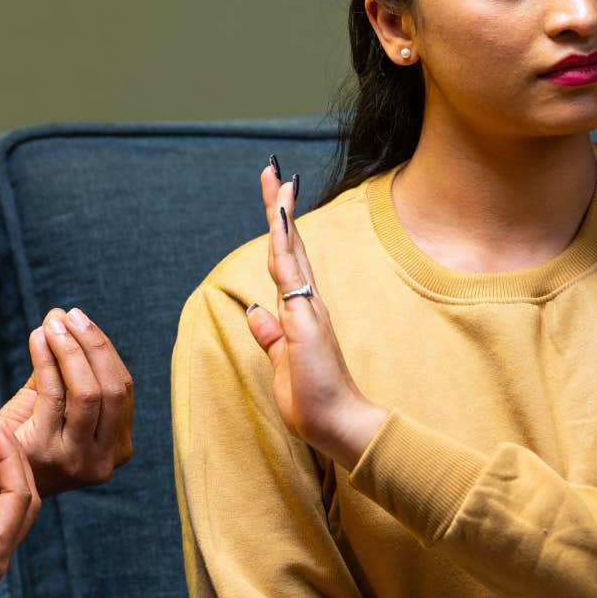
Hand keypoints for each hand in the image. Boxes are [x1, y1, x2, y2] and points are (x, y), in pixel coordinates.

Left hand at [0, 307, 133, 495]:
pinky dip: (48, 361)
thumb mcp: (54, 405)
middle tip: (69, 316)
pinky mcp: (46, 453)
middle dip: (93, 346)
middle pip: (113, 390)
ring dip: (71, 350)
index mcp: (118, 448)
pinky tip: (37, 339)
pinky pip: (53, 395)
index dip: (103, 351)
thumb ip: (65, 367)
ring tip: (52, 323)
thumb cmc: (23, 437)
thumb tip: (63, 315)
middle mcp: (104, 460)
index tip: (79, 320)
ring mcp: (77, 460)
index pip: (122, 391)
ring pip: (88, 392)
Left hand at [244, 161, 386, 465]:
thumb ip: (271, 337)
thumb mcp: (283, 364)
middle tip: (275, 171)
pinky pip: (290, 272)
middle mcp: (307, 303)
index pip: (286, 261)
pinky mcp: (306, 318)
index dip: (279, 229)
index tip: (277, 198)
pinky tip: (280, 217)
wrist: (339, 426)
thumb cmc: (314, 402)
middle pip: (289, 244)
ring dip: (281, 213)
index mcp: (301, 313)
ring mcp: (308, 308)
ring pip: (290, 250)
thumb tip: (257, 312)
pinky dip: (284, 242)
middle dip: (281, 207)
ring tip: (276, 178)